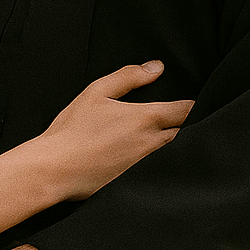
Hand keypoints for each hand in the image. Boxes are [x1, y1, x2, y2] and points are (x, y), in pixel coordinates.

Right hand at [37, 62, 191, 200]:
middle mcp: (152, 143)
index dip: (194, 105)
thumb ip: (128, 76)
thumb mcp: (96, 92)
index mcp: (146, 119)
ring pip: (173, 151)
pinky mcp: (137, 182)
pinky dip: (159, 161)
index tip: (193, 102)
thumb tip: (156, 67)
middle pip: (186, 132)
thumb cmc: (72, 131)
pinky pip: (158, 168)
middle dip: (188, 124)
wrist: (54, 170)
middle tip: (182, 117)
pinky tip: (145, 156)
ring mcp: (147, 166)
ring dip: (174, 142)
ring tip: (164, 134)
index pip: (187, 111)